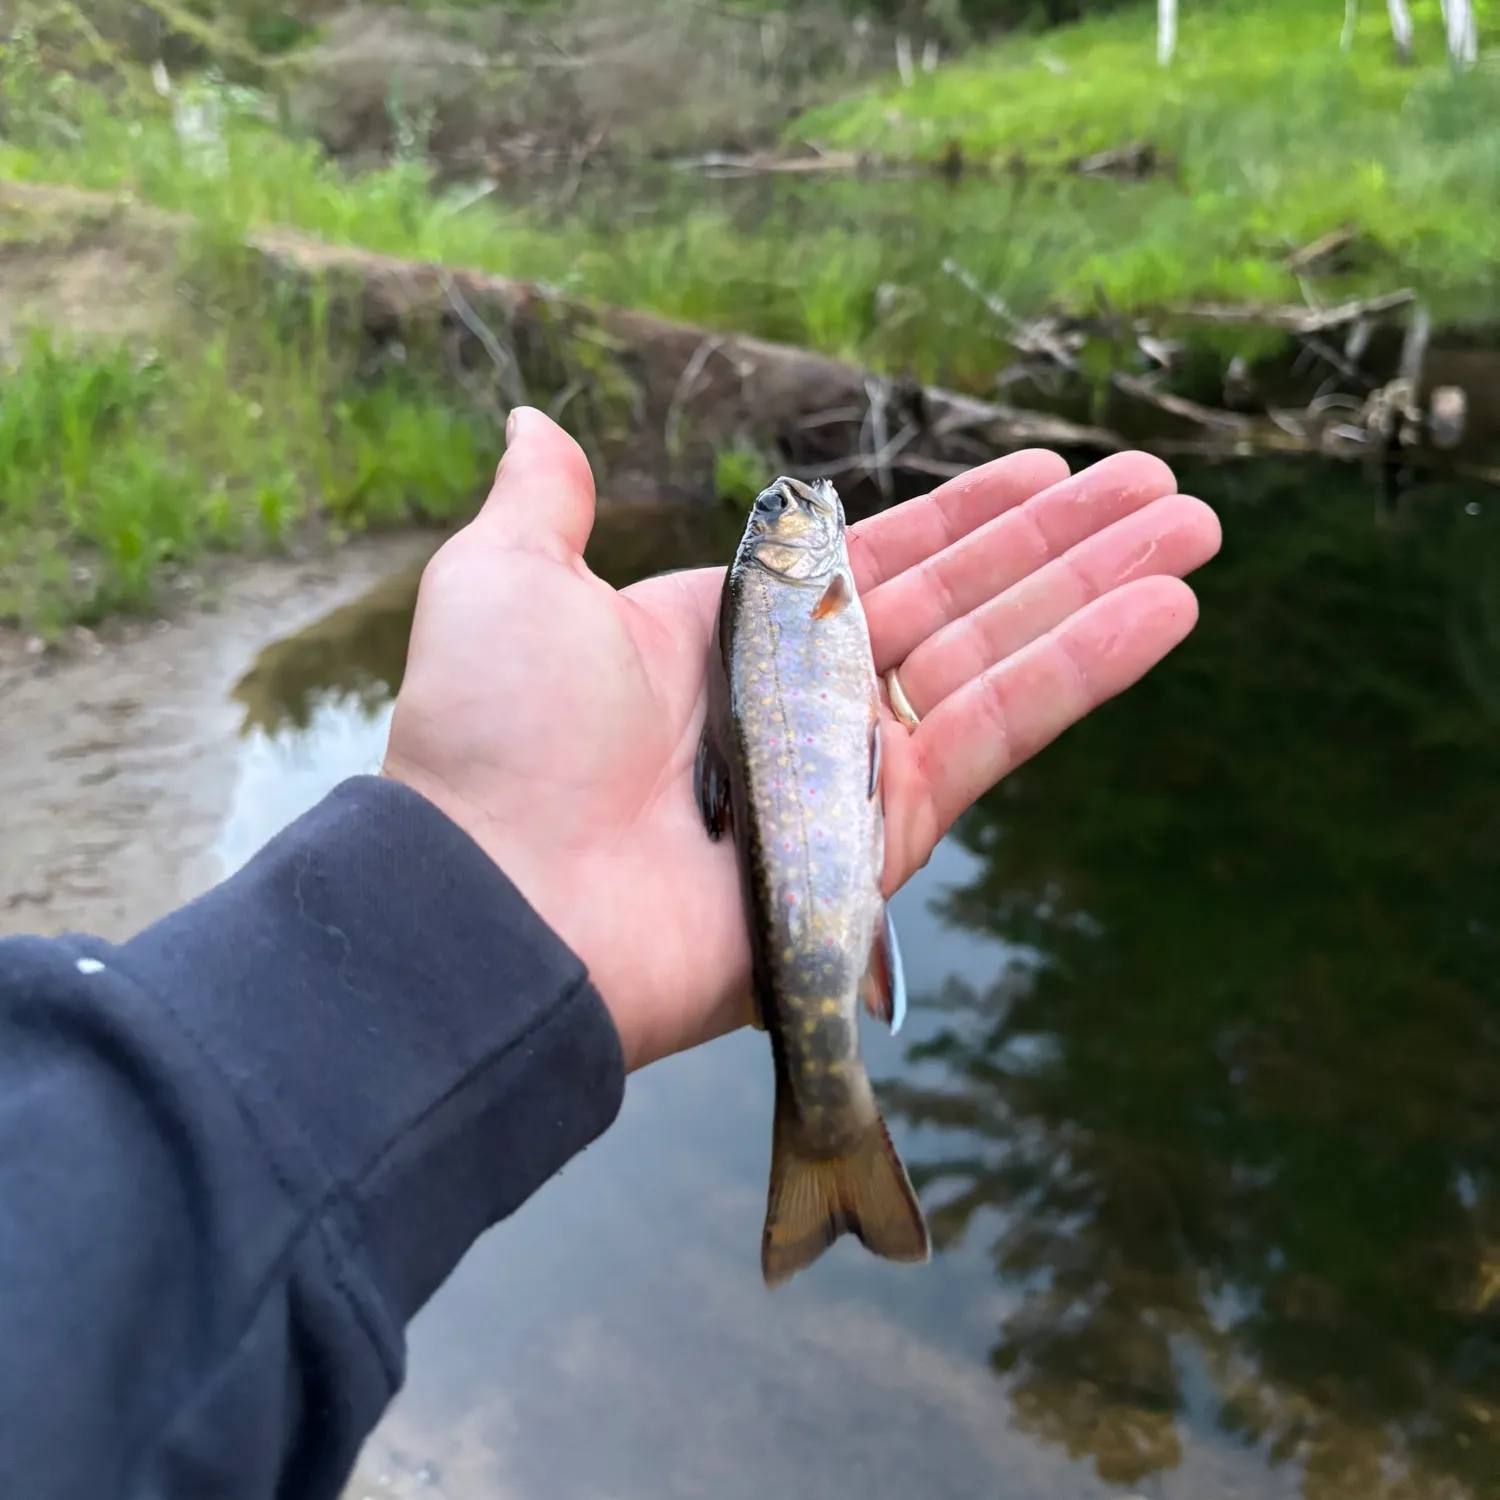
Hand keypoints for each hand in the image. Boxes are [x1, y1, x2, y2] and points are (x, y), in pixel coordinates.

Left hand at [383, 408, 1220, 1070]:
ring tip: (1193, 531)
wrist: (502, 904)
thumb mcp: (505, 581)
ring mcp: (850, 766)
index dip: (965, 512)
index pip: (875, 556)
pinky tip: (1165, 611)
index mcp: (728, 632)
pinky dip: (1086, 670)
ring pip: (1001, 655)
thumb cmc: (495, 738)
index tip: (1047, 468)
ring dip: (1101, 590)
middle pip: (962, 599)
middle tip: (1164, 486)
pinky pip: (1001, 730)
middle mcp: (802, 697)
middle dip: (1063, 541)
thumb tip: (539, 420)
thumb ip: (545, 501)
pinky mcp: (886, 830)